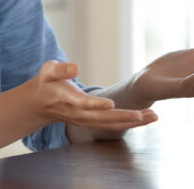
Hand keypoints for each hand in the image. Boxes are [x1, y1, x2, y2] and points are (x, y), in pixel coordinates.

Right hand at [25, 61, 157, 130]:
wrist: (39, 104)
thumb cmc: (47, 82)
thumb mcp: (48, 71)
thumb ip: (60, 69)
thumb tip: (76, 67)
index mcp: (67, 100)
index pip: (82, 104)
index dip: (95, 104)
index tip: (110, 104)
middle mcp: (79, 113)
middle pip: (103, 119)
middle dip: (123, 117)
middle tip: (143, 114)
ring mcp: (86, 120)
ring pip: (111, 125)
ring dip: (133, 122)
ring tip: (153, 117)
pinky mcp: (93, 122)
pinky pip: (113, 126)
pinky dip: (130, 124)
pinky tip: (147, 119)